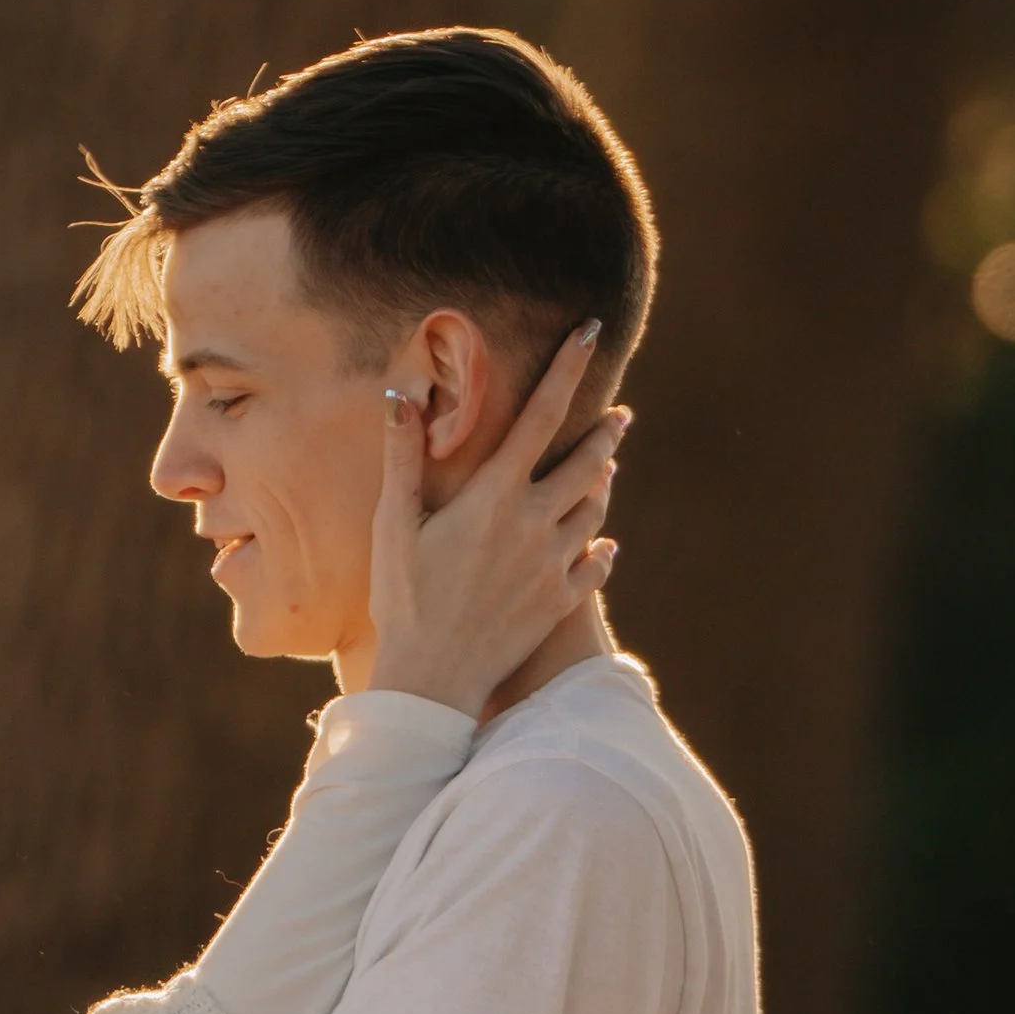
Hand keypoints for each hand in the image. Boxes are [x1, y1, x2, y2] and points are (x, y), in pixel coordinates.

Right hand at [366, 322, 625, 716]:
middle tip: (620, 415)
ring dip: (602, 487)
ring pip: (594, 513)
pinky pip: (595, 567)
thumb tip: (401, 395)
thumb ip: (403, 458)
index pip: (540, 415)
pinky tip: (603, 546)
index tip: (591, 332)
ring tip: (605, 473)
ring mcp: (552, 565)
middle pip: (585, 463)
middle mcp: (533, 524)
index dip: (567, 368)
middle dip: (605, 433)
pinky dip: (601, 551)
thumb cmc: (403, 600)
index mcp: (494, 497)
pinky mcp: (558, 603)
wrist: (431, 681)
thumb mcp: (394, 525)